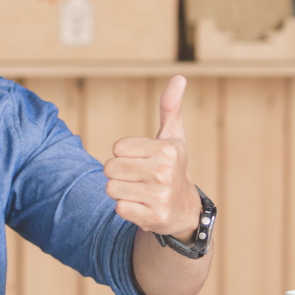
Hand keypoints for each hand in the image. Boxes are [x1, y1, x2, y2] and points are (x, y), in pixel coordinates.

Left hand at [104, 76, 200, 242]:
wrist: (185, 210)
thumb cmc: (172, 167)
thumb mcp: (173, 137)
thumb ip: (170, 107)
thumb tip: (179, 77)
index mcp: (166, 149)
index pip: (117, 148)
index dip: (124, 155)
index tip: (141, 160)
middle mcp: (164, 172)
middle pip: (110, 168)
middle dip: (118, 174)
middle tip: (137, 178)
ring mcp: (160, 197)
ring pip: (111, 189)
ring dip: (121, 191)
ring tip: (140, 192)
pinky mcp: (154, 218)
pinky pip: (119, 209)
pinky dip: (126, 208)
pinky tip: (142, 206)